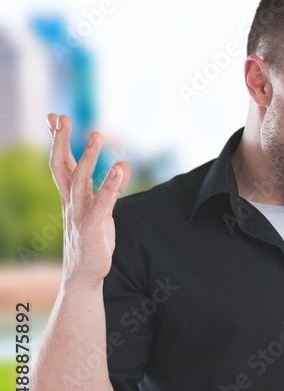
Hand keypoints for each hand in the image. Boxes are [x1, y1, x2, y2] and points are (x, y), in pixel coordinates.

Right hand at [47, 113, 131, 287]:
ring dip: (87, 157)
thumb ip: (111, 187)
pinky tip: (118, 168)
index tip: (53, 117)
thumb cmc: (92, 240)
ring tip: (96, 135)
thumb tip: (122, 165)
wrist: (84, 274)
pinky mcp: (93, 226)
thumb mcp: (102, 210)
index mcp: (70, 196)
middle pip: (61, 166)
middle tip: (60, 116)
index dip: (57, 140)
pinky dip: (110, 185)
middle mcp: (71, 202)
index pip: (60, 163)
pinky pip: (102, 202)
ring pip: (79, 180)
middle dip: (60, 141)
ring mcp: (80, 213)